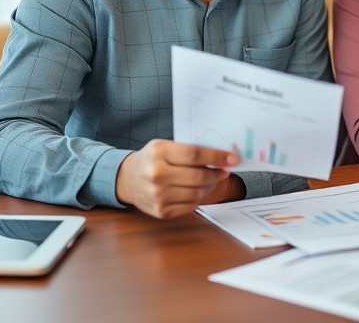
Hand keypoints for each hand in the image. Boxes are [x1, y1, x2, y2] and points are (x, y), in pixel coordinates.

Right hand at [115, 139, 238, 218]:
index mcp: (159, 152)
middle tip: (224, 171)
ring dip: (209, 186)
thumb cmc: (151, 159)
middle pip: (198, 176)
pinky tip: (195, 190)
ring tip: (209, 180)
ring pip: (197, 193)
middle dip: (217, 173)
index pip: (195, 154)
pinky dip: (198, 198)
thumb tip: (221, 156)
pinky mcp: (160, 211)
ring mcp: (158, 195)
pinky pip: (191, 206)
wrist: (126, 179)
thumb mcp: (164, 146)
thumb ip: (188, 150)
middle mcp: (157, 174)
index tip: (232, 159)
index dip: (217, 157)